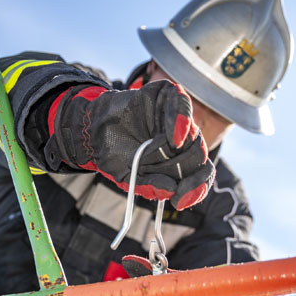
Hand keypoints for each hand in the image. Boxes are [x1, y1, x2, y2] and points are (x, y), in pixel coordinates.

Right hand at [47, 80, 213, 209]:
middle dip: (174, 167)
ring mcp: (179, 118)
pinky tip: (173, 136)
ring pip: (192, 135)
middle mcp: (185, 141)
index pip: (201, 175)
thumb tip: (171, 190)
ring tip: (143, 152)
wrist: (94, 130)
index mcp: (181, 162)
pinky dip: (180, 121)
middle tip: (146, 166)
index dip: (196, 188)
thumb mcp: (130, 177)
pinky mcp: (169, 95)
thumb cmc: (115, 154)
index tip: (179, 200)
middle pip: (198, 156)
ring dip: (169, 150)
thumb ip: (150, 186)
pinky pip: (182, 105)